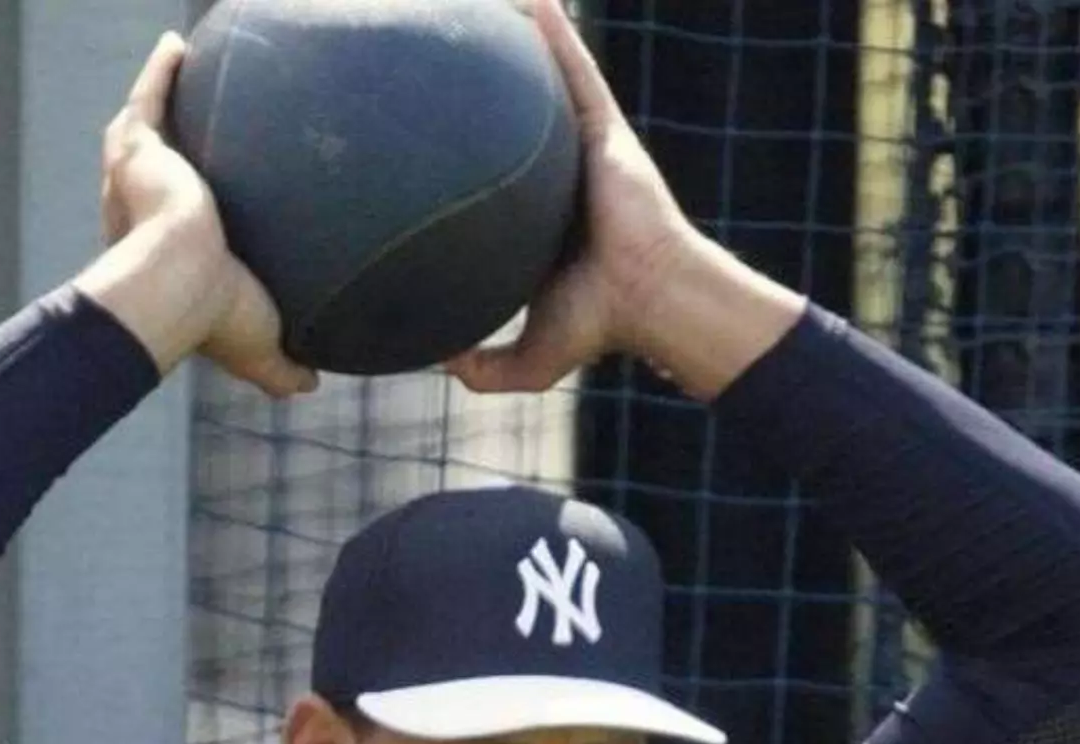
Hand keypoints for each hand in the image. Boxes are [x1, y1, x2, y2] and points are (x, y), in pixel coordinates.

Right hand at [71, 32, 317, 396]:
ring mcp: (134, 174)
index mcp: (156, 251)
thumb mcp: (257, 345)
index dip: (180, 208)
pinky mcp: (138, 147)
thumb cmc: (212, 320)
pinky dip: (160, 70)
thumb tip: (307, 387)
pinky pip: (150, 95)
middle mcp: (137, 209)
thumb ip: (279, 367)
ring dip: (156, 98)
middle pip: (151, 166)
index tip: (200, 205)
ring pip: (144, 126)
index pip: (169, 221)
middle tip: (182, 131)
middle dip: (161, 147)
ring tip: (177, 70)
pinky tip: (177, 45)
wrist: (177, 287)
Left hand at [443, 0, 697, 395]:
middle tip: (451, 53)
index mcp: (540, 217)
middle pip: (516, 119)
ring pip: (545, 84)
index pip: (496, 177)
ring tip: (492, 6)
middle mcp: (560, 175)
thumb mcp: (534, 358)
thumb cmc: (604, 325)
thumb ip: (487, 370)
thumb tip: (440, 366)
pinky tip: (534, 0)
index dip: (469, 155)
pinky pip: (575, 70)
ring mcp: (582, 149)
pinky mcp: (603, 130)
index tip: (428, 138)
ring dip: (525, 43)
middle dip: (490, 86)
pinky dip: (556, 34)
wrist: (650, 298)